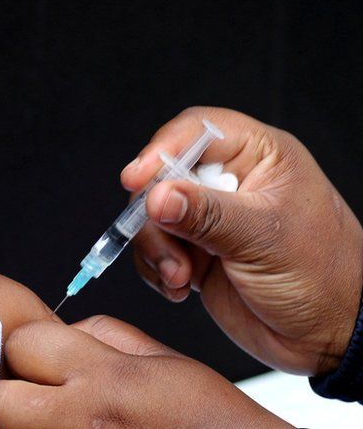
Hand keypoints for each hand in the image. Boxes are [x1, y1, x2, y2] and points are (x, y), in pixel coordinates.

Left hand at [0, 316, 287, 427]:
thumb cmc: (206, 419)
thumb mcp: (159, 358)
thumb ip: (98, 335)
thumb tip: (54, 334)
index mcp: (107, 380)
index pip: (22, 343)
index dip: (30, 345)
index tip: (42, 357)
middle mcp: (84, 423)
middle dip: (10, 392)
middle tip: (35, 395)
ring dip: (22, 422)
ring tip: (55, 416)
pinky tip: (73, 428)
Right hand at [125, 107, 362, 374]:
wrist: (331, 338)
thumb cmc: (324, 278)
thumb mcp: (264, 239)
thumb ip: (206, 215)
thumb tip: (157, 196)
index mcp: (260, 156)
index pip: (198, 131)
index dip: (163, 149)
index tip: (138, 180)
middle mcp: (231, 181)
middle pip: (164, 174)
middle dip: (156, 214)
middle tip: (169, 246)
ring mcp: (210, 218)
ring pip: (152, 215)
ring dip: (157, 249)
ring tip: (181, 276)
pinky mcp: (195, 251)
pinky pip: (154, 248)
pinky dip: (157, 269)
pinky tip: (180, 287)